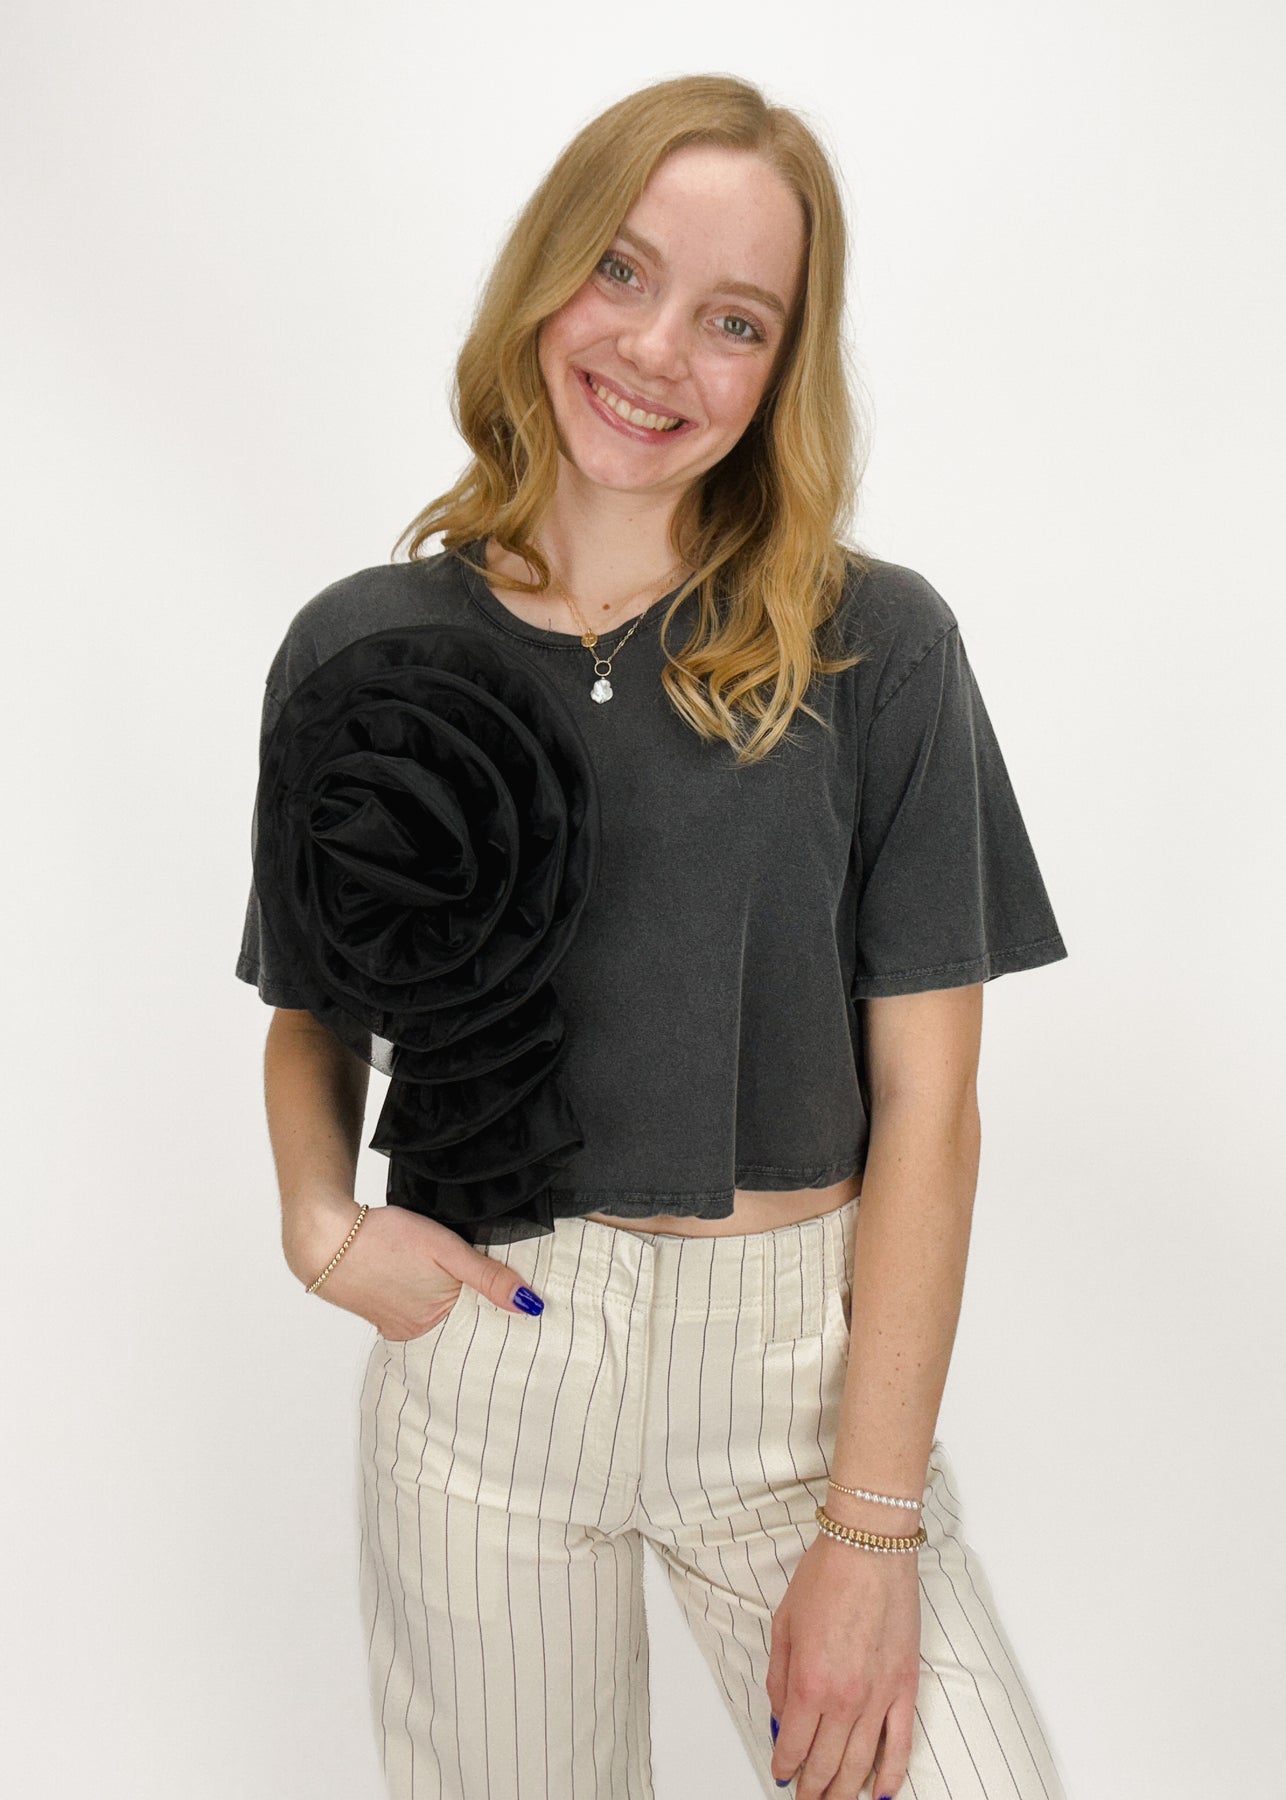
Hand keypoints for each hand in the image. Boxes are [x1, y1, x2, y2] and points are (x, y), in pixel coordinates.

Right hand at [283, 1196, 542, 1337]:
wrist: (326, 1238)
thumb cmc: (386, 1238)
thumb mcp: (447, 1250)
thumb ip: (489, 1278)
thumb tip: (532, 1306)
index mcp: (437, 1322)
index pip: (483, 1326)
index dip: (500, 1311)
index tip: (523, 1303)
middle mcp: (417, 1334)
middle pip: (461, 1325)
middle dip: (477, 1312)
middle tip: (489, 1287)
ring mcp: (397, 1327)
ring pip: (437, 1319)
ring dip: (448, 1305)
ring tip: (454, 1283)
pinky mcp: (380, 1316)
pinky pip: (414, 1313)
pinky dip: (425, 1302)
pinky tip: (425, 1283)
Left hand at [767, 1531, 920, 1797]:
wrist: (870, 1548)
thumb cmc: (826, 1576)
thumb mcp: (784, 1626)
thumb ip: (780, 1679)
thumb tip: (784, 1719)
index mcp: (810, 1684)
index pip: (794, 1746)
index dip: (785, 1766)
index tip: (781, 1773)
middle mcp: (845, 1699)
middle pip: (827, 1765)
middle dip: (813, 1791)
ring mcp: (879, 1697)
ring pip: (861, 1764)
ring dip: (846, 1792)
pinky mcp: (905, 1687)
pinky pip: (901, 1743)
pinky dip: (892, 1775)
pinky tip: (882, 1793)